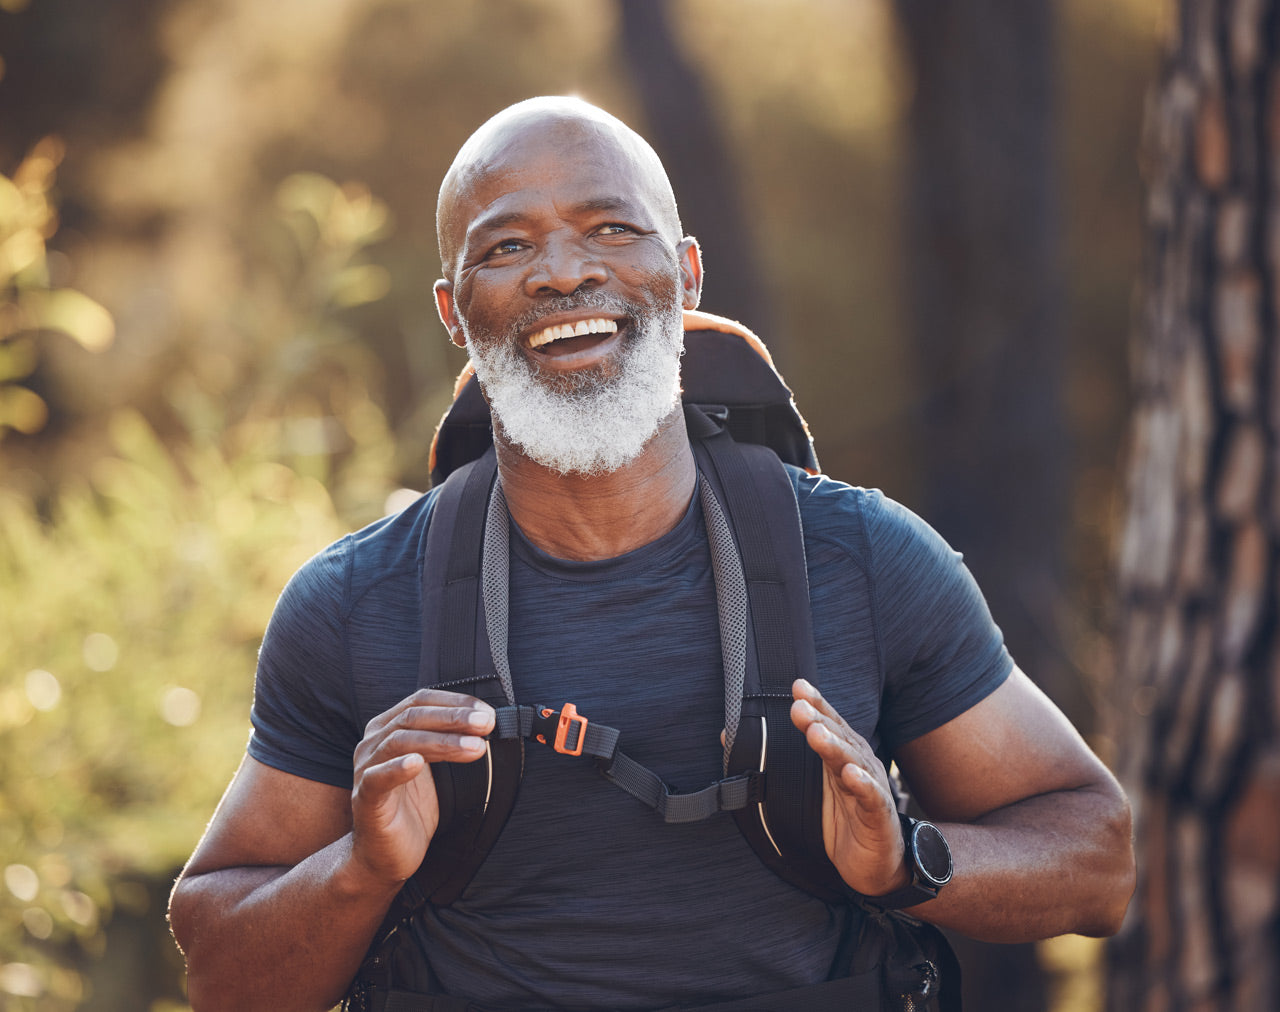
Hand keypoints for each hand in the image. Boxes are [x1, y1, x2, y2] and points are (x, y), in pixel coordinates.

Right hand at [348, 689, 494, 886]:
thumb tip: (485, 723)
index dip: (455, 702)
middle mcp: (373, 742)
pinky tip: (417, 763)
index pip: (421, 701)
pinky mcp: (364, 798)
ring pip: (400, 742)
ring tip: (474, 747)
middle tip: (486, 724)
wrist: (385, 854)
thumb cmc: (411, 808)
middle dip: (454, 718)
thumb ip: (449, 742)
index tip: (486, 711)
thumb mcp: (435, 768)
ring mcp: (365, 769)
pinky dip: (397, 768)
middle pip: (413, 717)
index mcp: (388, 728)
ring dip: (441, 741)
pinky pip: (377, 778)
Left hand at [790, 679, 908, 896]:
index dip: (815, 704)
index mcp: (841, 756)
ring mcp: (872, 788)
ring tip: (817, 733)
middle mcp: (858, 765)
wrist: (878, 865)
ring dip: (835, 747)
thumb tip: (729, 737)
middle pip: (838, 738)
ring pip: (854, 763)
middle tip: (798, 706)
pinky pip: (872, 798)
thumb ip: (774, 763)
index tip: (797, 686)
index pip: (828, 724)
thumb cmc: (842, 821)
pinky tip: (851, 774)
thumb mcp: (805, 791)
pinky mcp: (880, 816)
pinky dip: (863, 785)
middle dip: (819, 719)